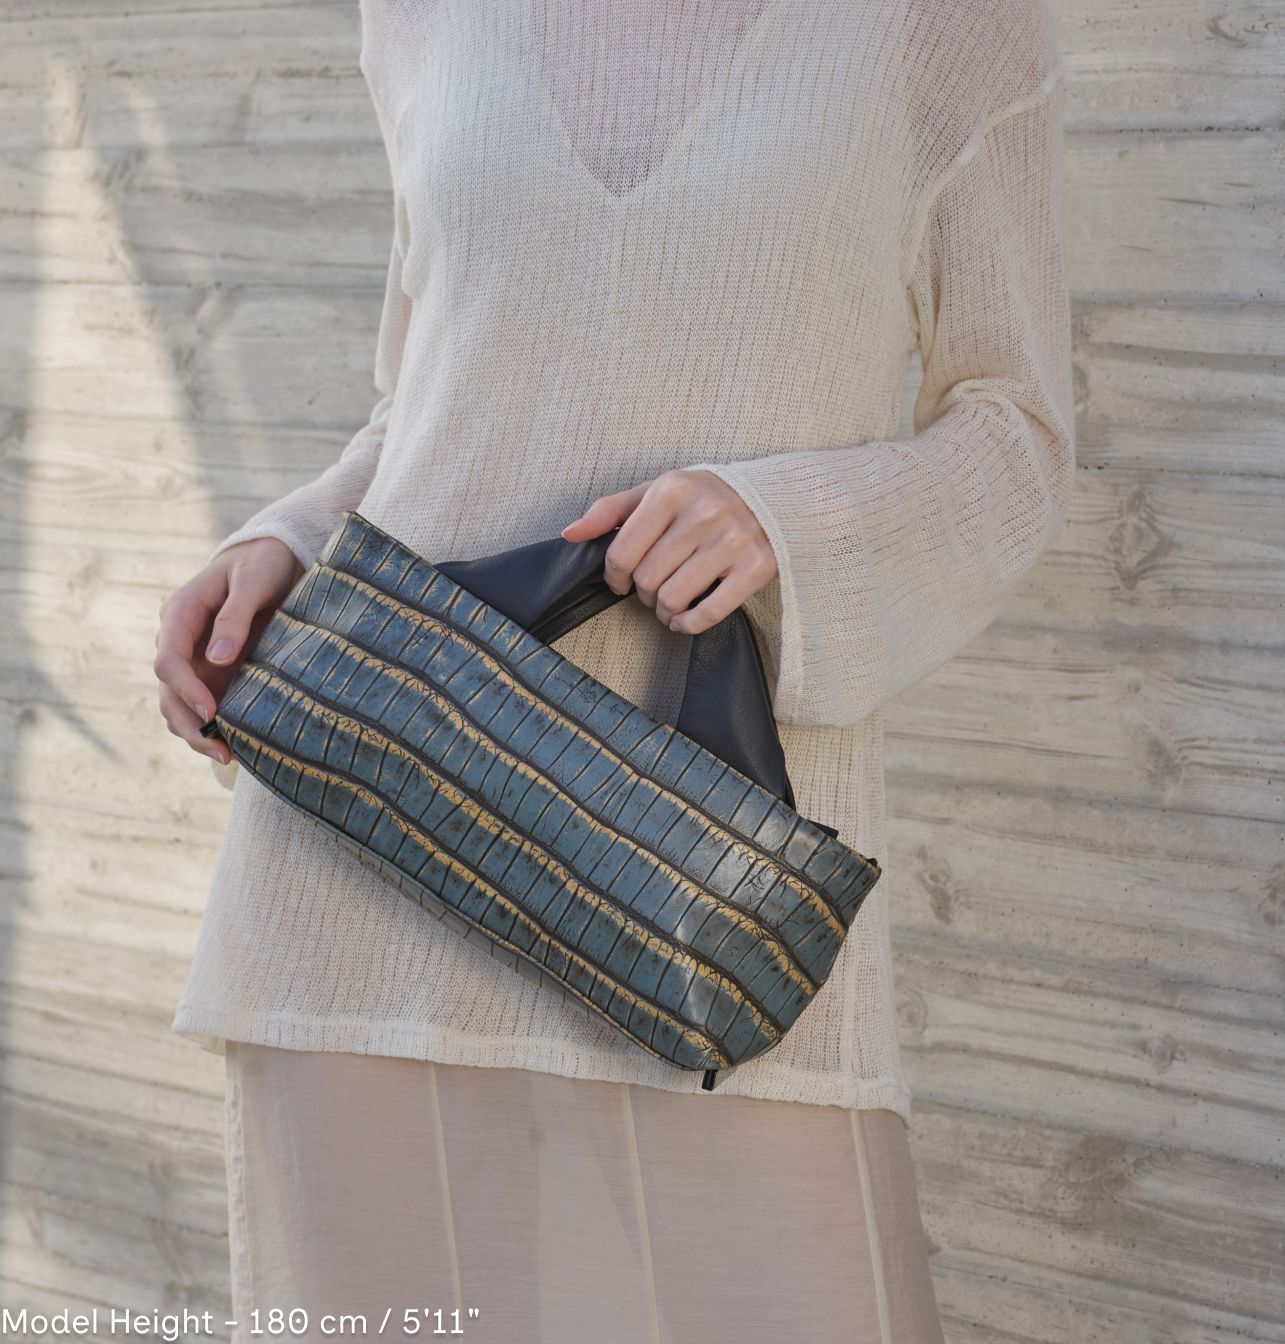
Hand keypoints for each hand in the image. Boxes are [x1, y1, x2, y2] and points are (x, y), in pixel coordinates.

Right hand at [154, 537, 302, 765]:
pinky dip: (212, 726)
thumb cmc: (263, 564)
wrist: (271, 558)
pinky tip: (235, 744)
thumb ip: (235, 617)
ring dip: (197, 733)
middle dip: (190, 724)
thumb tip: (217, 659)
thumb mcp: (253, 582)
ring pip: (179, 704)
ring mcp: (193, 658)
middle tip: (221, 752)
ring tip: (228, 757)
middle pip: (168, 692)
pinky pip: (202, 704)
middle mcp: (179, 639)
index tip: (212, 713)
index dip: (187, 690)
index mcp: (180, 614)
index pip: (169, 661)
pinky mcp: (211, 671)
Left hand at [562, 470, 776, 634]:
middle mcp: (703, 514)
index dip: (615, 575)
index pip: (622, 551)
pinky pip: (709, 612)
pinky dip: (690, 624)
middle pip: (647, 579)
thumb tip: (571, 533)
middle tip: (650, 589)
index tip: (621, 580)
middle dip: (642, 593)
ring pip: (673, 598)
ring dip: (663, 611)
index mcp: (672, 491)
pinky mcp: (756, 568)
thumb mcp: (658, 491)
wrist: (775, 498)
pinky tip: (685, 620)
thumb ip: (612, 510)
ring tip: (667, 604)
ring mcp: (732, 541)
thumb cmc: (706, 497)